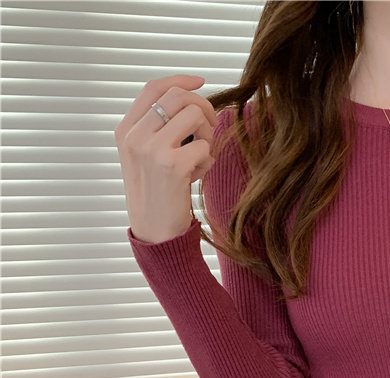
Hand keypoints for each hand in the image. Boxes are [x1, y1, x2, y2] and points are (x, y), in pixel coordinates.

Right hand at [115, 74, 218, 243]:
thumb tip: (193, 101)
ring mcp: (152, 149)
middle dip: (204, 108)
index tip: (200, 81)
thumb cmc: (157, 195)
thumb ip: (159, 129)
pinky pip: (204, 147)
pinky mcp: (172, 165)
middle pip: (179, 96)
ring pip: (195, 116)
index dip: (180, 79)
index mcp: (126, 130)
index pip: (153, 88)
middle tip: (211, 128)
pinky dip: (207, 161)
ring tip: (200, 158)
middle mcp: (135, 136)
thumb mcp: (147, 157)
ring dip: (208, 136)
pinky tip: (196, 177)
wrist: (154, 233)